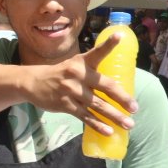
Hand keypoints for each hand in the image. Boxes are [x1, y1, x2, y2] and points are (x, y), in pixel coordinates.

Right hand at [21, 34, 137, 133]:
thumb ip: (92, 71)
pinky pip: (85, 117)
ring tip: (128, 124)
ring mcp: (71, 91)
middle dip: (122, 98)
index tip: (119, 36)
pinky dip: (98, 125)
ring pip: (98, 105)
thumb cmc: (61, 74)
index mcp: (82, 62)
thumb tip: (116, 85)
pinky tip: (109, 131)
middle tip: (134, 108)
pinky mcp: (65, 105)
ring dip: (115, 116)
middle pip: (105, 86)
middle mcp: (78, 74)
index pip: (98, 52)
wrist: (32, 82)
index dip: (109, 44)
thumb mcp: (74, 65)